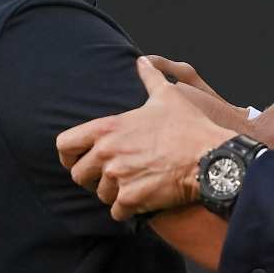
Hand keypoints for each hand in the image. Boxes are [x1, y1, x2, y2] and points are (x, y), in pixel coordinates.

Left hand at [57, 57, 234, 220]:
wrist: (209, 158)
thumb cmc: (188, 126)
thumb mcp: (167, 96)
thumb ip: (149, 77)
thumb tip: (143, 60)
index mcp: (108, 129)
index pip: (64, 144)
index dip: (69, 154)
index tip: (79, 158)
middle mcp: (108, 153)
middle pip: (78, 175)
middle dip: (92, 178)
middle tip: (110, 177)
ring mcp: (118, 178)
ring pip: (100, 195)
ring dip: (112, 194)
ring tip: (130, 187)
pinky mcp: (132, 199)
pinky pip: (116, 212)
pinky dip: (126, 210)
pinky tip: (140, 202)